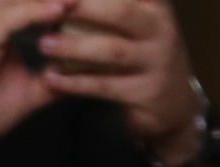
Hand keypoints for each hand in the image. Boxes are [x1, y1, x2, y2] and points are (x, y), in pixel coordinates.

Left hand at [33, 0, 203, 156]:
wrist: (175, 103)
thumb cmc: (144, 51)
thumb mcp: (140, 19)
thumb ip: (113, 6)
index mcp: (156, 6)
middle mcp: (161, 29)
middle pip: (122, 12)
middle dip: (84, 7)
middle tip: (51, 6)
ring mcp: (157, 62)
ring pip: (112, 51)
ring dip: (74, 47)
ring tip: (44, 44)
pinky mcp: (146, 92)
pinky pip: (105, 86)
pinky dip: (76, 82)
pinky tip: (53, 79)